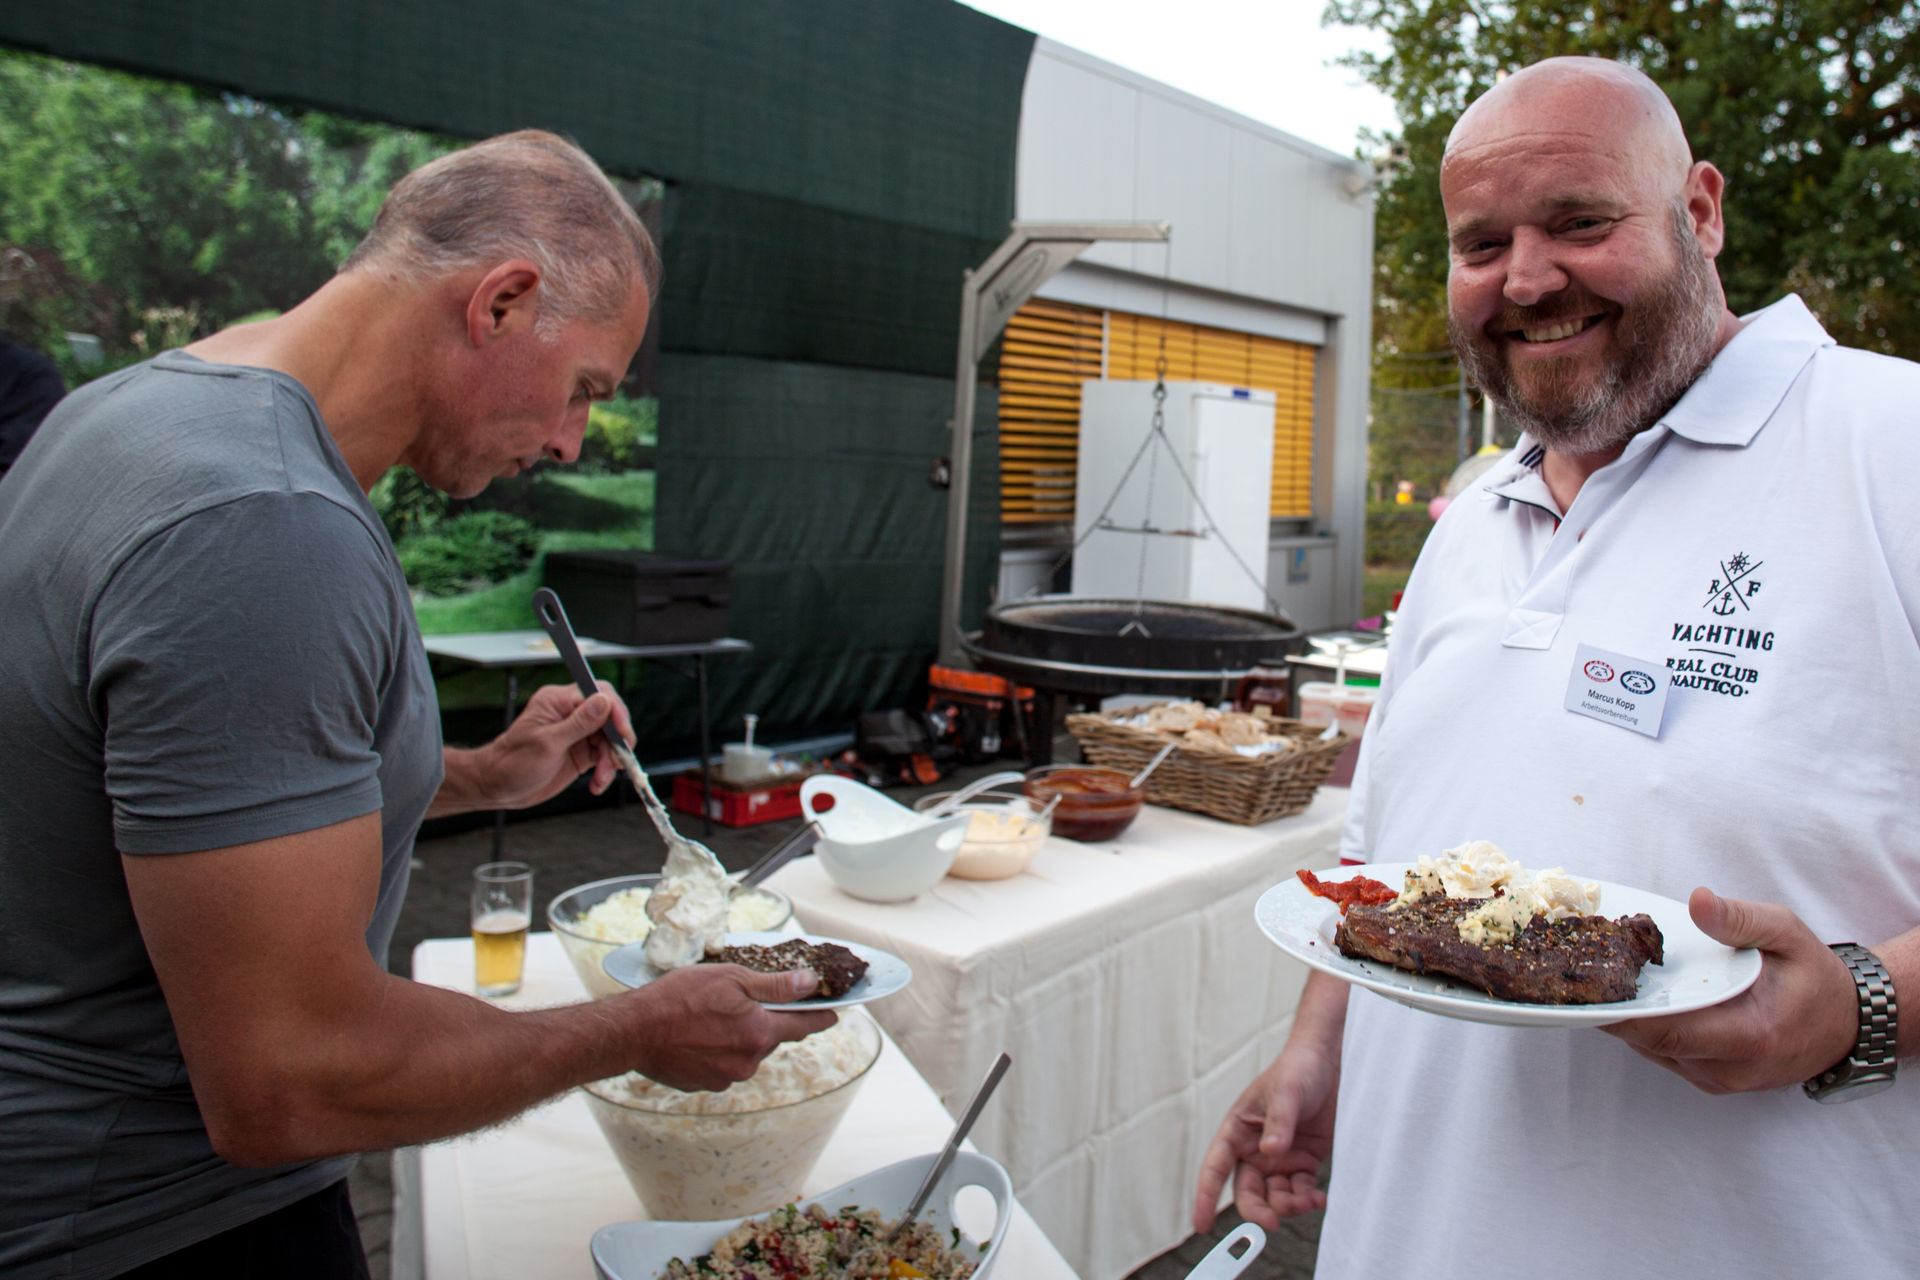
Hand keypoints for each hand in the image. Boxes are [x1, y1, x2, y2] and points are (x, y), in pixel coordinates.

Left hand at [481, 681, 636, 808]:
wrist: (498, 787)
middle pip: (610, 717)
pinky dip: (605, 771)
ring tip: (600, 780)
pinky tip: (597, 784)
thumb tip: (605, 701)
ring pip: (610, 739)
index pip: (598, 693)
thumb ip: (579, 723)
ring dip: (610, 761)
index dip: (616, 712)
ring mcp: (577, 732)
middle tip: (617, 761)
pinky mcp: (581, 751)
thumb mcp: (547, 744)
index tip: (623, 734)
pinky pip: (604, 756)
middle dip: (616, 741)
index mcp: (558, 701)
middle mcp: (570, 712)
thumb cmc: (512, 763)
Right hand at [618, 964, 839, 1091]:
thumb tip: (810, 984)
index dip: (820, 1017)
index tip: (834, 1014)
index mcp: (760, 1034)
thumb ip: (775, 986)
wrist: (634, 1031)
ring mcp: (726, 1078)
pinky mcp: (704, 1085)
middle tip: (743, 1002)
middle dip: (764, 1021)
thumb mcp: (732, 979)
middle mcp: (748, 1062)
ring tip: (709, 1017)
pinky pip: (722, 1065)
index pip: (803, 1026)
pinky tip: (696, 1035)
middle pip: (770, 1038)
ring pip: (745, 1052)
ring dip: (738, 1036)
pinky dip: (717, 1050)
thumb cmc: (680, 998)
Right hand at [1192, 1041, 1338, 1232]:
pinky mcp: (1303, 1162)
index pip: (1215, 1167)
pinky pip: (1300, 1191)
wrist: (1328, 1063)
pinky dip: (1308, 1200)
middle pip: (1247, 1191)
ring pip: (1275, 1196)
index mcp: (1237, 1130)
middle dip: (1257, 1210)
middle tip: (1272, 1223)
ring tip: (1309, 1201)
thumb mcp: (1287, 1092)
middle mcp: (1254, 1149)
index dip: (1206, 1196)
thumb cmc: (1297, 1070)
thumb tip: (1270, 1152)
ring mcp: (1278, 1158)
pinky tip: (1319, 1198)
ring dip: (1288, 1206)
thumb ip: (1279, 1122)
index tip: (1202, 1225)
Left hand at [1602, 887, 1856, 1093]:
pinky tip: (1632, 999)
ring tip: (1597, 981)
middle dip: (1612, 1010)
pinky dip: (1646, 1029)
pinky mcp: (1713, 1080)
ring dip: (1625, 1020)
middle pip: (1651, 1043)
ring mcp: (1721, 1079)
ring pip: (1653, 1051)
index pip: (1668, 1031)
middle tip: (1578, 975)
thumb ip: (1741, 919)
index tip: (1588, 984)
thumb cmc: (1812, 974)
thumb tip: (1698, 901)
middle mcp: (1733, 1067)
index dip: (1621, 1012)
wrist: (1846, 1022)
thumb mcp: (1786, 933)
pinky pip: (1666, 1055)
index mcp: (1752, 1034)